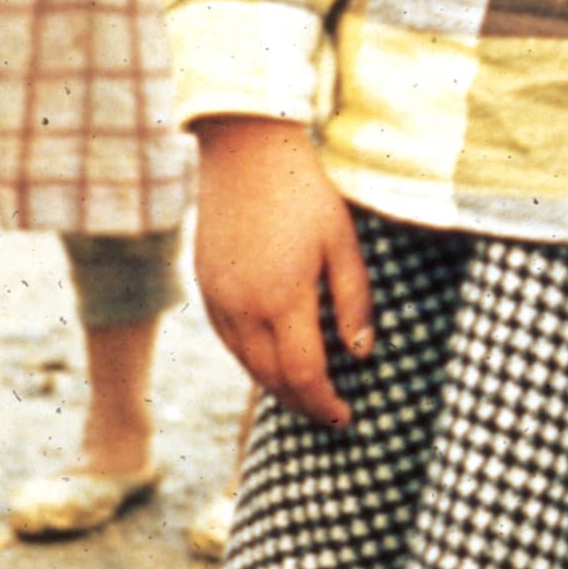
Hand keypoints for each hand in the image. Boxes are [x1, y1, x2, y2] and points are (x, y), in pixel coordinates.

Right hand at [191, 116, 372, 427]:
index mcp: (283, 298)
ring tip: (305, 395)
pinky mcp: (205, 287)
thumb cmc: (304, 192)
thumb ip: (354, 302)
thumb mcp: (343, 243)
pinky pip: (228, 342)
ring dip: (276, 388)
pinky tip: (272, 360)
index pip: (303, 375)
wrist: (245, 152)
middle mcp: (243, 307)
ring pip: (246, 365)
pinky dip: (252, 361)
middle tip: (329, 415)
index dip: (325, 404)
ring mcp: (218, 299)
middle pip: (271, 380)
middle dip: (302, 405)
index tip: (346, 416)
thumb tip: (362, 355)